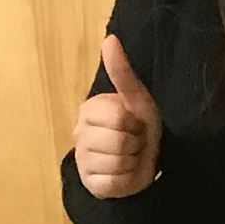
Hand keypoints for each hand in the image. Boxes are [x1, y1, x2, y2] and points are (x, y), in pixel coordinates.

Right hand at [73, 33, 159, 197]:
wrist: (145, 160)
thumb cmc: (140, 126)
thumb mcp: (136, 98)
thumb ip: (122, 72)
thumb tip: (110, 38)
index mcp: (88, 110)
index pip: (117, 118)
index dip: (135, 123)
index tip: (134, 124)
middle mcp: (79, 135)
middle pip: (118, 142)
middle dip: (135, 144)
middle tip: (134, 142)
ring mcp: (82, 161)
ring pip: (117, 163)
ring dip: (134, 162)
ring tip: (131, 157)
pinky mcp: (90, 184)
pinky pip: (114, 183)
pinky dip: (128, 180)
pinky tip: (126, 174)